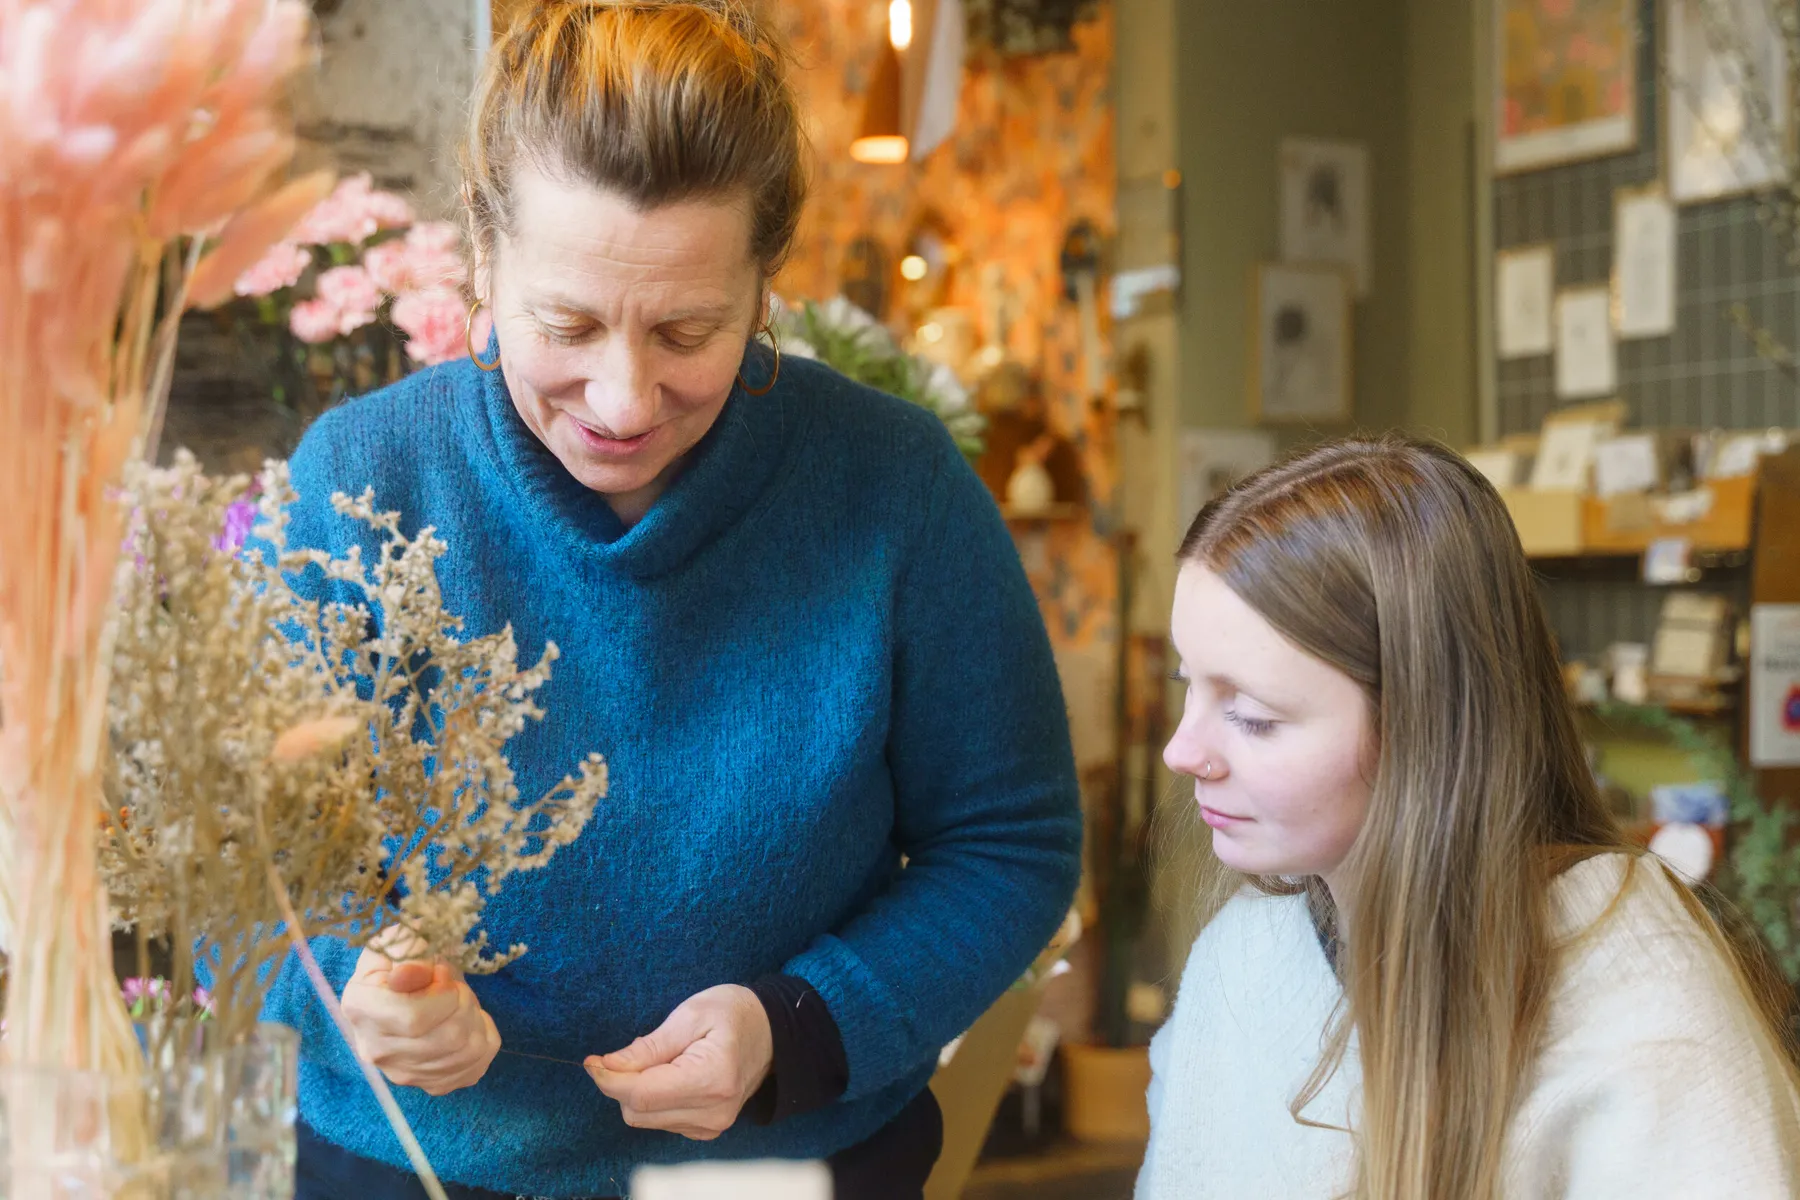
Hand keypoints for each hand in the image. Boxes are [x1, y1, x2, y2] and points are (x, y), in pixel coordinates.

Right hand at [340, 927, 499, 1096]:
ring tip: (461, 1002)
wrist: (405, 979)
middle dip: (464, 1003)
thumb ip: (408, 950)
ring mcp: (403, 1073)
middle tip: (455, 986)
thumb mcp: (402, 938)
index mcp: (360, 1008)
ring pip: (465, 1053)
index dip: (443, 994)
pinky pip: (475, 1067)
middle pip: (446, 1038)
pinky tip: (468, 1023)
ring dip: (475, 1019)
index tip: (443, 973)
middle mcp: (375, 1049)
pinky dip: (483, 1039)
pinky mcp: (430, 1084)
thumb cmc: (403, 956)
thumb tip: (411, 973)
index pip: (414, 1018)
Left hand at [586, 984, 773, 1140]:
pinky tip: (670, 1075)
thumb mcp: (690, 1015)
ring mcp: (712, 1125)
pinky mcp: (706, 1130)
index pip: (641, 1094)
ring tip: (663, 1059)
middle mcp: (713, 1112)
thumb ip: (648, 1047)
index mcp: (712, 1080)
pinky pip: (659, 1121)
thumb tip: (607, 1066)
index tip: (591, 1061)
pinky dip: (653, 1100)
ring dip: (638, 1091)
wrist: (770, 1030)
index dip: (608, 1079)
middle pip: (637, 1111)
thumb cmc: (732, 1013)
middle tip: (631, 1051)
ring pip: (644, 1119)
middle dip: (622, 1083)